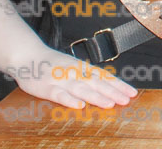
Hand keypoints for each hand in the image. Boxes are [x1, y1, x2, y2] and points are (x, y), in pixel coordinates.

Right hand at [11, 45, 137, 108]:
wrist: (28, 55)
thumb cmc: (54, 64)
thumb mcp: (74, 67)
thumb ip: (89, 76)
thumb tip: (109, 87)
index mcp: (83, 68)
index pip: (105, 76)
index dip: (119, 85)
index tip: (133, 93)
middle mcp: (75, 72)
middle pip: (97, 83)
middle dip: (112, 92)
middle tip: (126, 100)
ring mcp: (61, 80)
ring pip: (81, 89)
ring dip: (96, 96)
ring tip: (110, 104)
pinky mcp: (46, 87)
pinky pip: (59, 95)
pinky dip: (69, 100)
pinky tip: (79, 106)